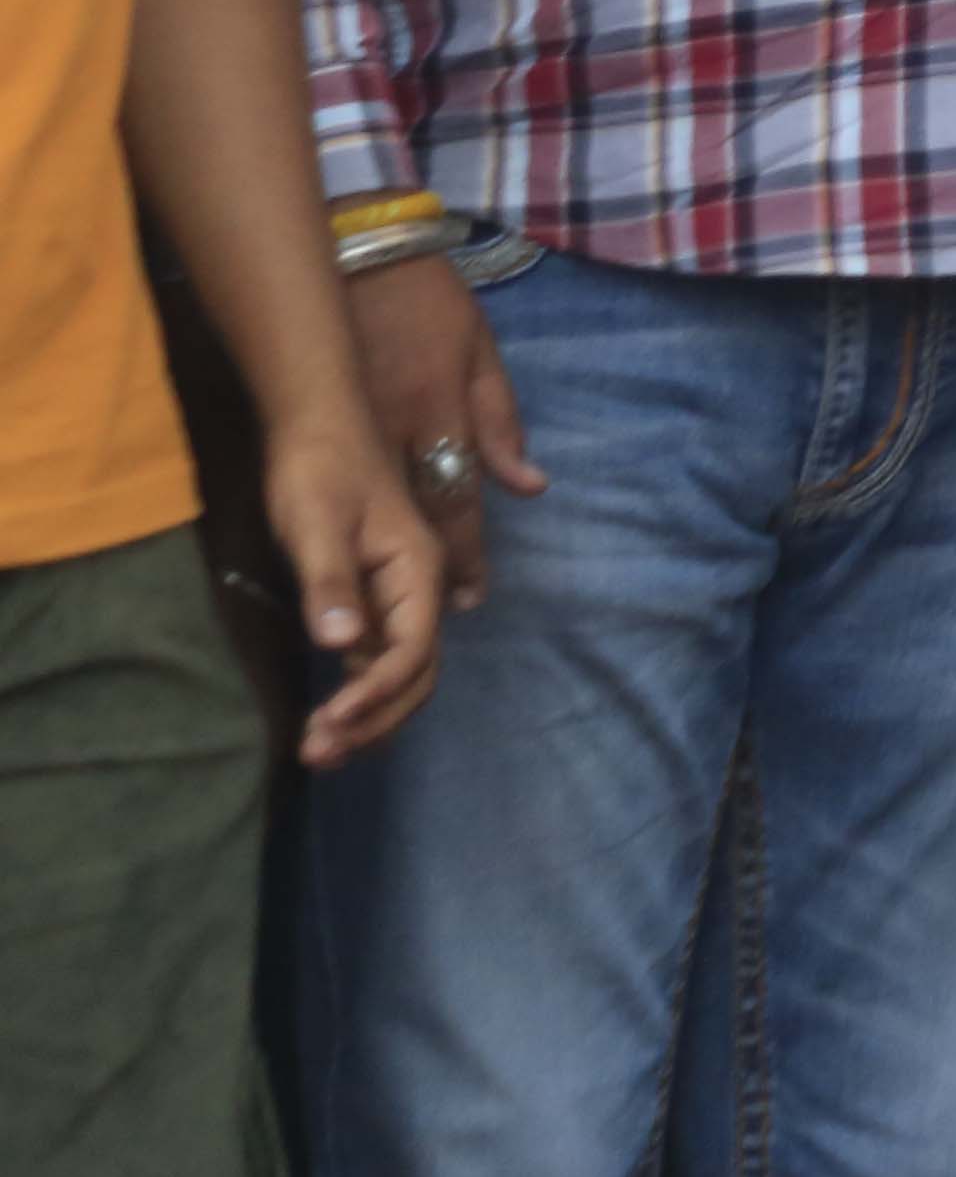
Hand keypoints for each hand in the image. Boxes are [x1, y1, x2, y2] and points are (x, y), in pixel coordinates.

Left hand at [261, 417, 444, 766]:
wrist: (316, 422)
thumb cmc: (318, 467)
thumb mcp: (317, 522)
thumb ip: (331, 582)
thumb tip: (342, 646)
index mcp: (416, 570)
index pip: (412, 651)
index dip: (376, 695)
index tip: (329, 724)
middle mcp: (418, 589)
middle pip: (417, 672)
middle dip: (376, 721)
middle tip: (318, 754)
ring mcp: (397, 595)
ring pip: (400, 671)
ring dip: (368, 716)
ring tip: (317, 750)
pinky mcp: (373, 597)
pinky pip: (379, 659)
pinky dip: (358, 695)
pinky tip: (325, 716)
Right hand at [346, 256, 541, 604]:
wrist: (357, 255)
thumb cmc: (429, 301)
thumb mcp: (480, 349)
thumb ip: (504, 421)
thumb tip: (530, 486)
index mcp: (441, 411)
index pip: (460, 499)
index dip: (469, 553)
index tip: (474, 595)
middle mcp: (394, 431)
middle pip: (417, 517)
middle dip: (435, 571)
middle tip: (447, 612)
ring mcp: (351, 430)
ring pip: (375, 511)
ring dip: (393, 560)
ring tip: (405, 606)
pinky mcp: (319, 424)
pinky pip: (342, 488)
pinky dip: (355, 527)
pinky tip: (361, 556)